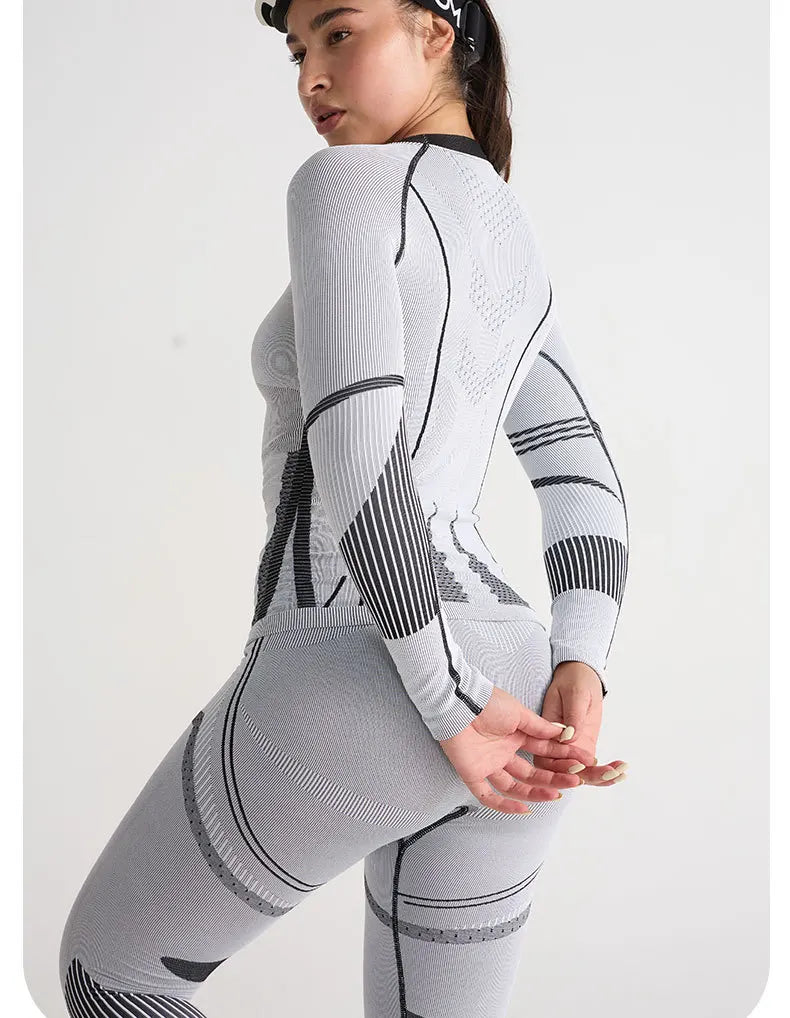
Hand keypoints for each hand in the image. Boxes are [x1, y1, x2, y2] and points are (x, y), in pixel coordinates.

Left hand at [438, 685, 594, 813]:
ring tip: (556, 795)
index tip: (583, 763)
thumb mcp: (518, 712)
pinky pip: (487, 795)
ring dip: (536, 792)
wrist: (458, 703)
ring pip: (515, 786)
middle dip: (554, 777)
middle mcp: (504, 752)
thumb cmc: (486, 702)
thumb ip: (539, 727)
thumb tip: (562, 733)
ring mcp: (489, 764)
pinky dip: (504, 805)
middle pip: (532, 772)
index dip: (563, 758)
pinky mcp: (472, 773)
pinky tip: (524, 810)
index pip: (543, 751)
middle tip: (574, 782)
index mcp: (515, 735)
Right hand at [532, 661, 627, 785]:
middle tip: (609, 772)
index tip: (581, 765)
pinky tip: (621, 770)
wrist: (582, 676)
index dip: (562, 767)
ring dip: (601, 778)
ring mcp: (571, 748)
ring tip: (619, 772)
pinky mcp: (584, 748)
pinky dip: (607, 773)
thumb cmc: (574, 680)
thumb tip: (569, 737)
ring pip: (581, 773)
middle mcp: (555, 745)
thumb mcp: (574, 693)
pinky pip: (592, 767)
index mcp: (545, 732)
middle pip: (565, 772)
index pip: (547, 759)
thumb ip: (572, 715)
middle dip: (588, 776)